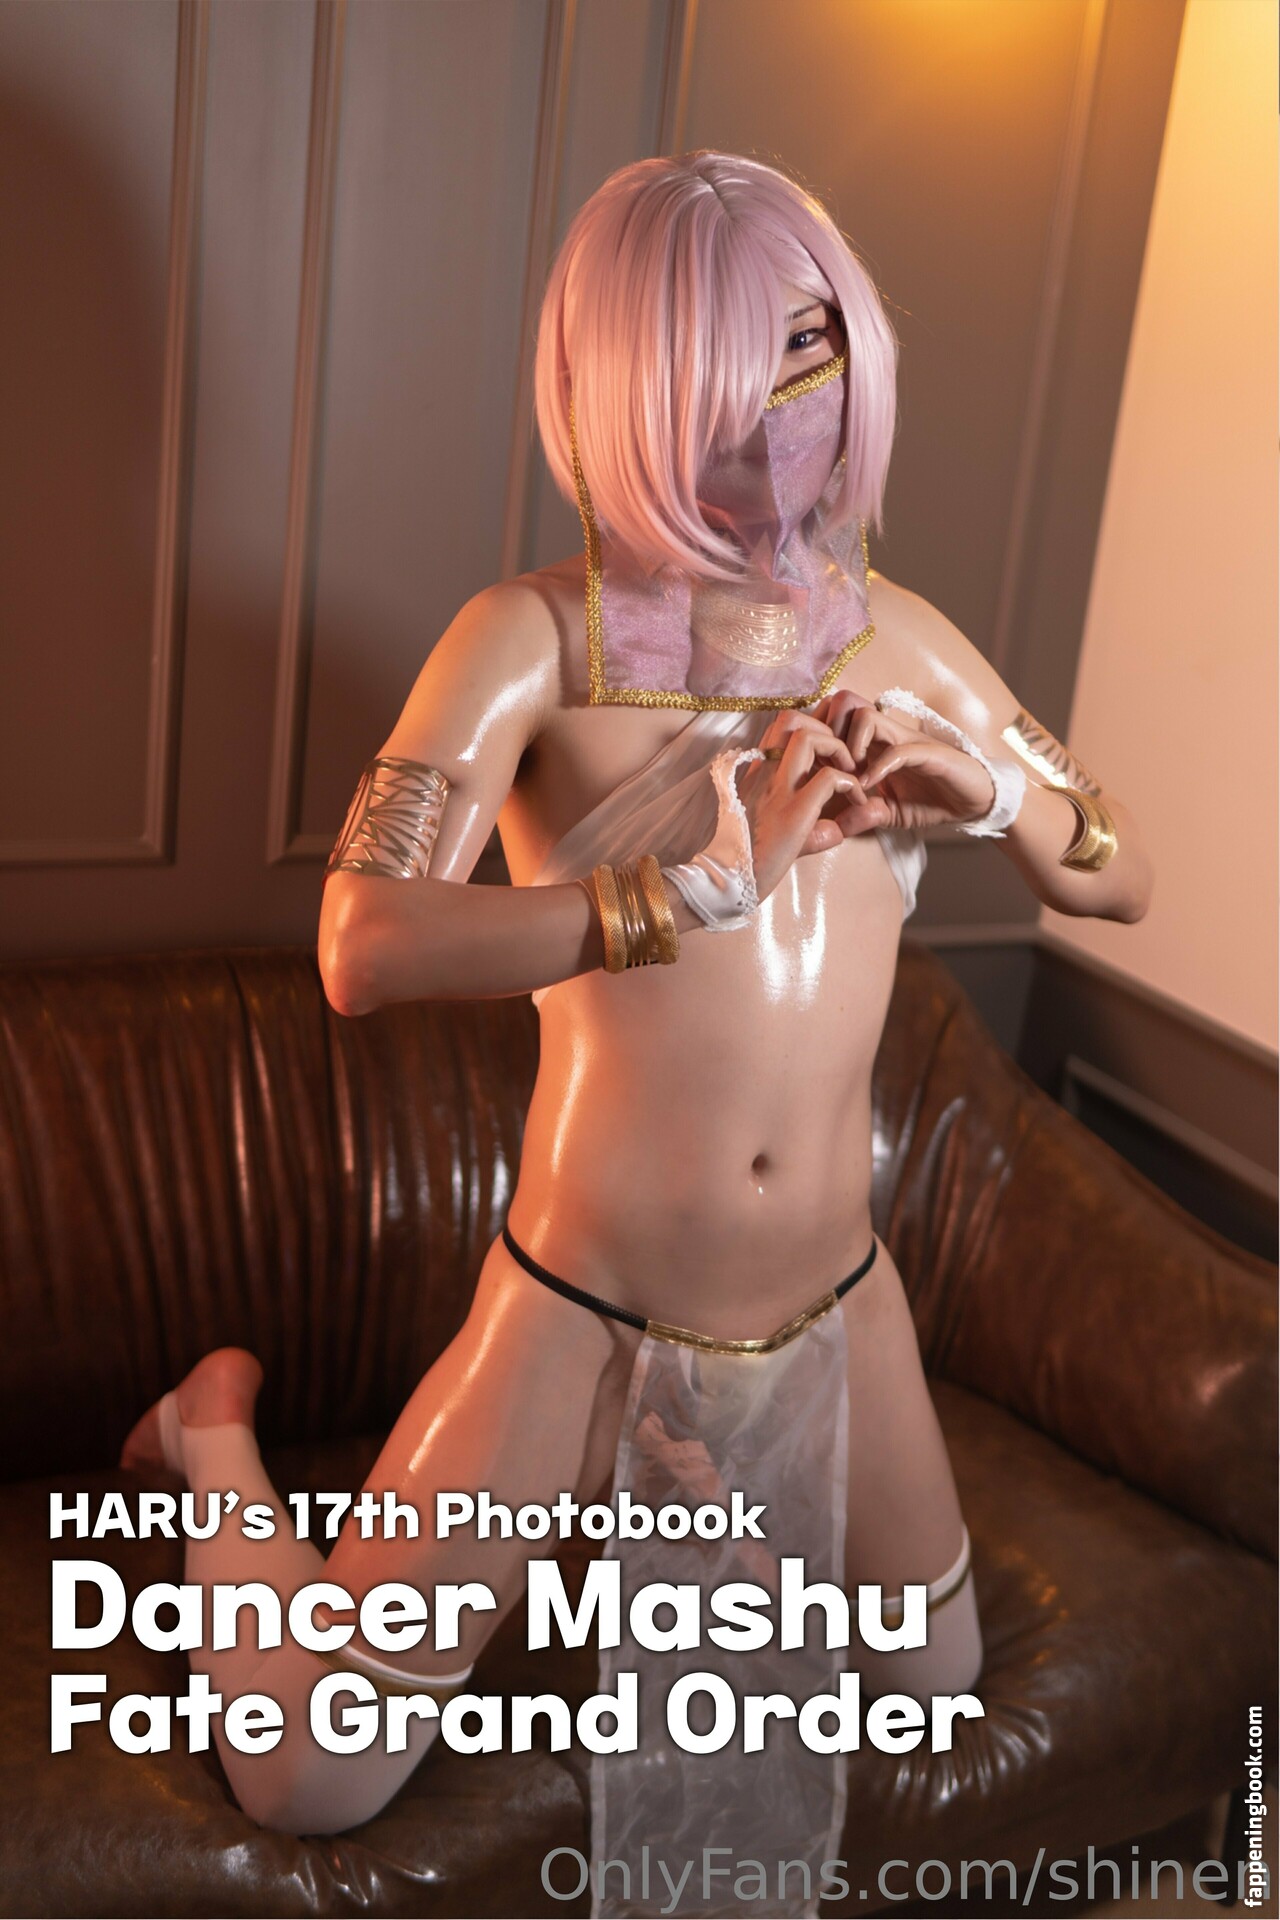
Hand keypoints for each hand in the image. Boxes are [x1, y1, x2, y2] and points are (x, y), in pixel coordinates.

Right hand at [733, 710, 867, 901]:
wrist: (732, 880)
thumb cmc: (759, 857)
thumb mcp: (796, 832)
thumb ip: (832, 821)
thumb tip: (873, 812)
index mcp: (761, 771)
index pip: (783, 725)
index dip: (813, 726)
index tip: (831, 753)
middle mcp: (765, 773)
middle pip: (791, 717)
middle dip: (826, 727)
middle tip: (843, 759)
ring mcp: (776, 789)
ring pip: (807, 736)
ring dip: (837, 748)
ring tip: (849, 773)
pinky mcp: (792, 812)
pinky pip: (828, 778)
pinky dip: (849, 784)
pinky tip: (855, 802)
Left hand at [808, 690, 995, 834]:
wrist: (974, 802)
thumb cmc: (933, 801)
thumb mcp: (891, 813)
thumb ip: (866, 815)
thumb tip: (837, 825)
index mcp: (874, 744)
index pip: (835, 718)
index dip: (820, 738)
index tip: (814, 769)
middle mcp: (887, 735)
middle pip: (844, 703)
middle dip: (828, 732)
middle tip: (828, 766)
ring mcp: (906, 740)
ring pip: (866, 716)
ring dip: (851, 745)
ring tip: (849, 774)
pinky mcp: (928, 753)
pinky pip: (897, 750)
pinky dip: (879, 767)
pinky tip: (870, 786)